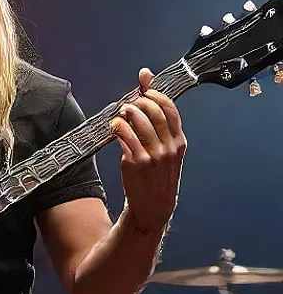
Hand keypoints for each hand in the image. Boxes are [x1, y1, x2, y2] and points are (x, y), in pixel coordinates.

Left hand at [110, 68, 186, 234]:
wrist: (153, 208)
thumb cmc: (158, 176)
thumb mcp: (166, 152)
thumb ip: (159, 127)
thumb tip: (150, 98)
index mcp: (179, 142)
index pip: (170, 109)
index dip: (156, 92)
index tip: (145, 86)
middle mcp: (169, 147)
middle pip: (153, 111)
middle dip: (139, 101)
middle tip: (130, 103)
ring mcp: (153, 155)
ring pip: (139, 120)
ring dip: (127, 111)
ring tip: (122, 113)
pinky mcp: (136, 162)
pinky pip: (125, 136)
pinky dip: (118, 127)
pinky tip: (114, 127)